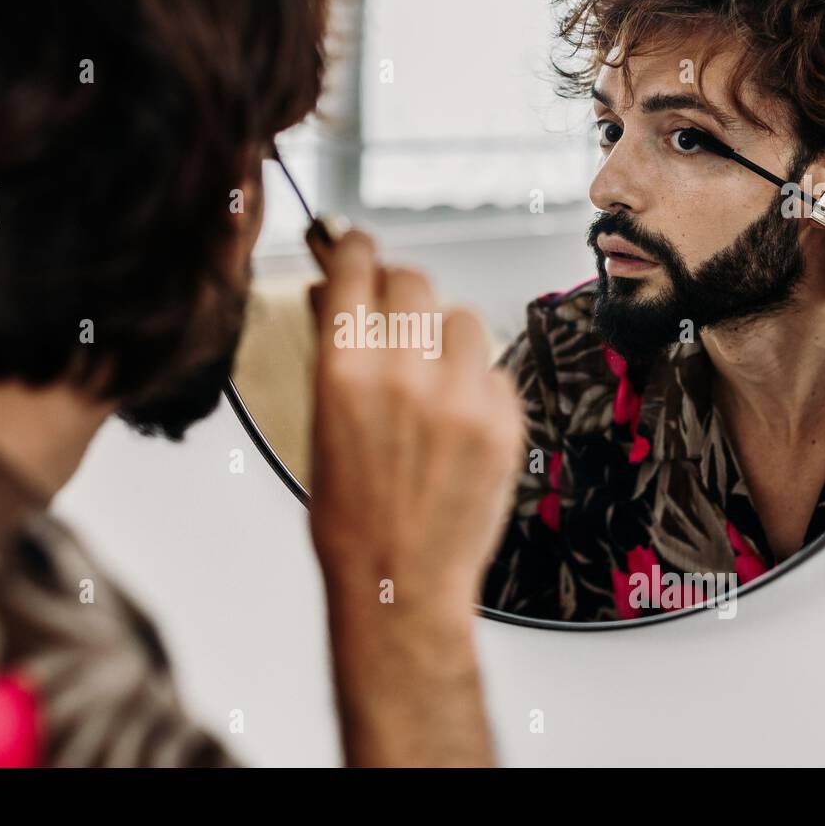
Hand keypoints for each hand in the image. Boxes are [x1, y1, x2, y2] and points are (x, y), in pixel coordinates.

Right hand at [307, 229, 522, 610]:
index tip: (355, 244)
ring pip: (462, 317)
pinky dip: (476, 383)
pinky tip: (456, 422)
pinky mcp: (504, 423)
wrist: (399, 582)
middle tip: (395, 312)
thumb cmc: (350, 517)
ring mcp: (460, 398)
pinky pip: (493, 369)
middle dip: (400, 289)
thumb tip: (330, 295)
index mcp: (343, 372)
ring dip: (444, 334)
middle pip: (413, 281)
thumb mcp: (320, 426)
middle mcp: (403, 376)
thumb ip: (333, 352)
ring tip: (432, 377)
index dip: (353, 248)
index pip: (354, 269)